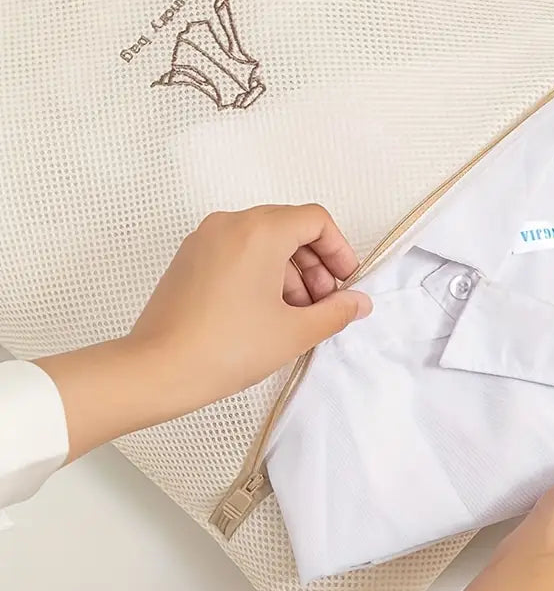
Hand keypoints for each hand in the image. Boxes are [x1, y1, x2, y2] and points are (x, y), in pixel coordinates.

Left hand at [37, 204, 371, 459]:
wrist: (157, 370)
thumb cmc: (229, 348)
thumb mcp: (294, 332)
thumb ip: (336, 312)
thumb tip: (360, 303)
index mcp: (259, 230)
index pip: (315, 220)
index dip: (339, 250)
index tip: (346, 284)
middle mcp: (230, 223)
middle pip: (290, 227)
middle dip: (316, 265)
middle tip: (326, 305)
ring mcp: (205, 239)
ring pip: (263, 241)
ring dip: (290, 272)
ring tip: (298, 315)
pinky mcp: (189, 258)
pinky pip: (238, 252)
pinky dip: (261, 273)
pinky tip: (267, 313)